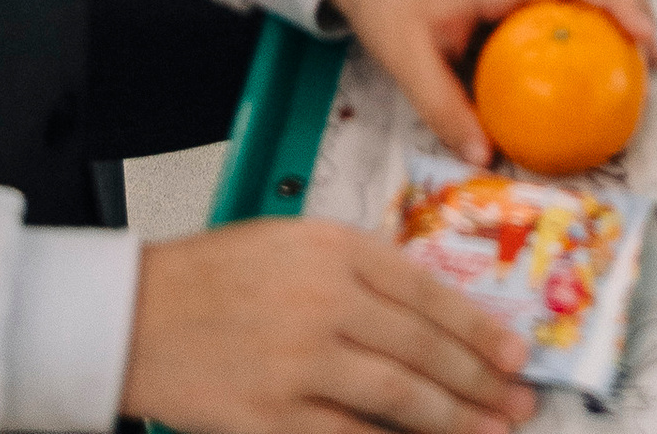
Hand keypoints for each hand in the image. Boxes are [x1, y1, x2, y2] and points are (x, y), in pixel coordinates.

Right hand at [120, 216, 536, 433]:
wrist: (137, 315)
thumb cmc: (215, 274)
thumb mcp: (296, 241)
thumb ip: (361, 270)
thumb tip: (429, 314)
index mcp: (335, 250)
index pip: (429, 292)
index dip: (478, 328)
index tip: (514, 351)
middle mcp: (324, 304)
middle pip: (422, 350)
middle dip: (479, 381)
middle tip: (518, 400)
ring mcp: (300, 366)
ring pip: (398, 399)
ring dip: (453, 420)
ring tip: (490, 431)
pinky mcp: (272, 419)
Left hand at [326, 0, 656, 170]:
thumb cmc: (390, 3)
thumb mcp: (407, 61)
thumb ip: (445, 110)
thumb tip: (487, 159)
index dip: (618, 0)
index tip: (643, 39)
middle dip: (638, 3)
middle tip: (652, 61)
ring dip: (624, 2)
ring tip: (639, 57)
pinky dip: (600, 9)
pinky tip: (598, 54)